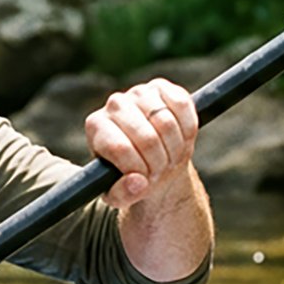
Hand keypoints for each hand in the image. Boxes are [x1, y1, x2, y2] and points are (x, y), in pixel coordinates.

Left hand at [84, 78, 198, 210]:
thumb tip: (138, 183)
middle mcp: (115, 104)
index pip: (120, 147)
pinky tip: (182, 140)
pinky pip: (183, 106)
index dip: (138, 169)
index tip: (143, 180)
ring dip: (175, 149)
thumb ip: (124, 194)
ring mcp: (139, 92)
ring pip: (166, 123)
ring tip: (169, 160)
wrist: (152, 161)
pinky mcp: (163, 87)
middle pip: (147, 138)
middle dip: (158, 163)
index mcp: (96, 126)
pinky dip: (188, 129)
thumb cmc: (130, 178)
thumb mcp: (121, 195)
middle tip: (159, 173)